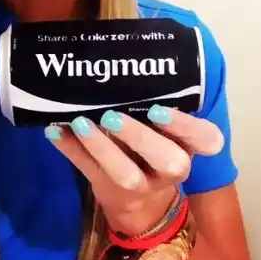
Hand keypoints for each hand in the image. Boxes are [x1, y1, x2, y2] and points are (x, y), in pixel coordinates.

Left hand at [45, 105, 223, 235]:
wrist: (141, 200)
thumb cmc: (153, 146)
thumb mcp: (165, 129)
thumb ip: (155, 102)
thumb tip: (125, 59)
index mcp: (188, 145)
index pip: (205, 138)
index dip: (184, 126)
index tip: (159, 108)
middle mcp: (172, 167)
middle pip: (166, 159)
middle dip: (138, 136)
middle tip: (111, 116)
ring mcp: (142, 186)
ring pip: (125, 172)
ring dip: (100, 146)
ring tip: (80, 122)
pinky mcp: (112, 193)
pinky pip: (89, 171)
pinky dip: (70, 149)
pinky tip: (55, 130)